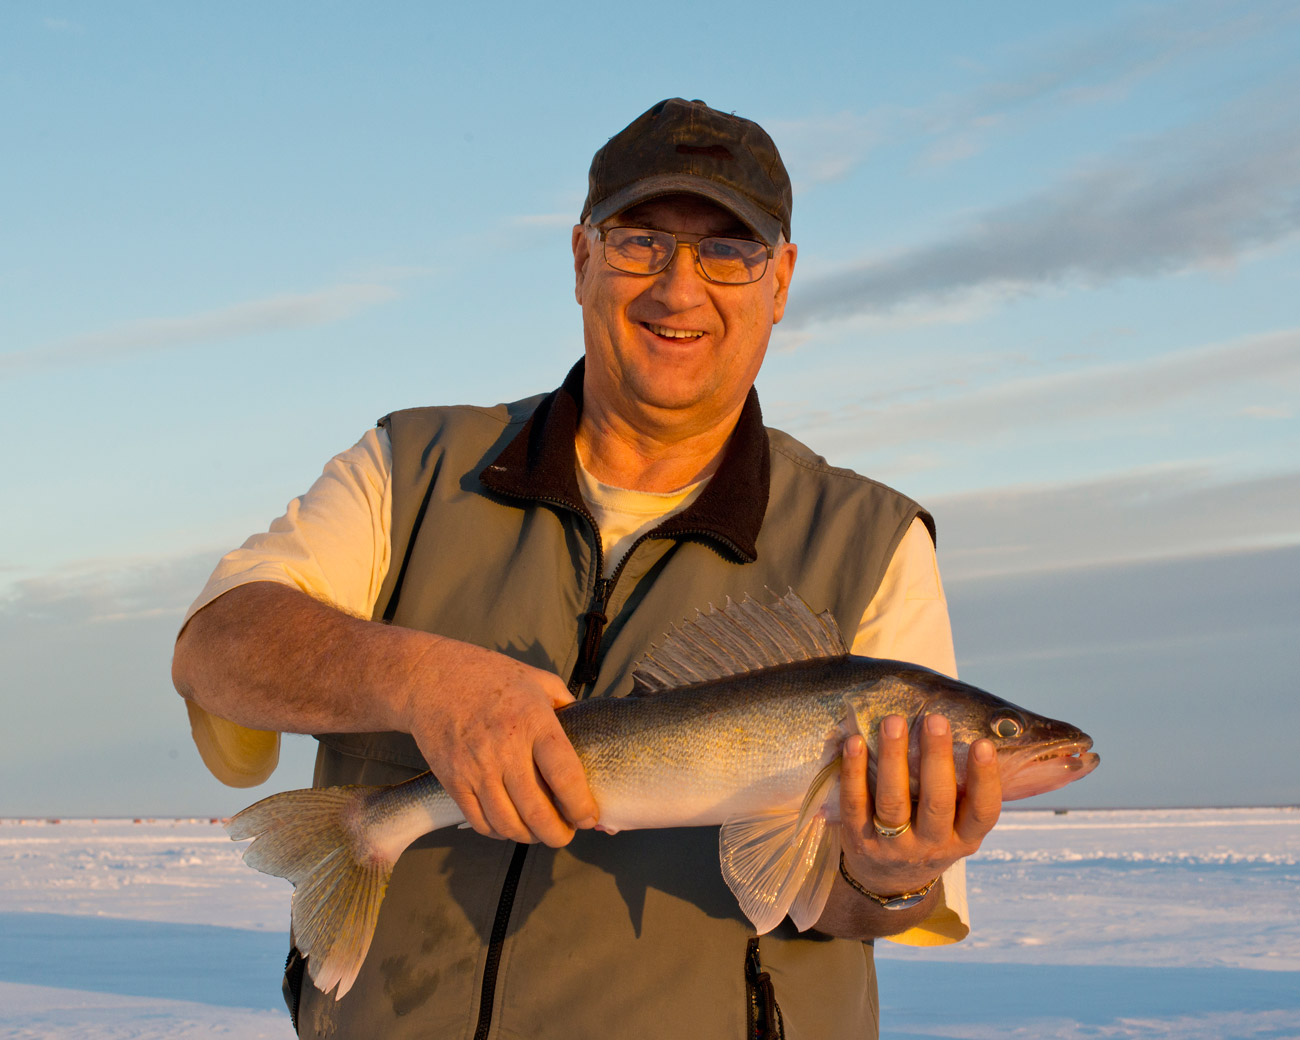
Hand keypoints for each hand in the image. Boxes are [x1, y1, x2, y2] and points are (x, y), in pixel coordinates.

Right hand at [399, 638, 598, 847]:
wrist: (432, 678)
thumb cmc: (491, 677)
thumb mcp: (537, 680)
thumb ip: (565, 705)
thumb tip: (587, 734)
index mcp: (533, 722)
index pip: (565, 776)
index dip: (581, 806)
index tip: (589, 817)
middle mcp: (505, 749)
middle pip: (537, 811)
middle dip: (558, 834)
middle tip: (566, 834)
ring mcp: (476, 768)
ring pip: (508, 824)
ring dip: (529, 837)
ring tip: (540, 832)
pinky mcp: (453, 781)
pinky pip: (479, 822)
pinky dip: (499, 832)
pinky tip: (510, 825)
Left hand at [838, 713, 1000, 897]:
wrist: (888, 882)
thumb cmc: (930, 836)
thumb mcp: (956, 827)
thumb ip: (963, 792)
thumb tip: (970, 728)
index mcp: (964, 839)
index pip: (983, 812)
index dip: (985, 780)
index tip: (983, 743)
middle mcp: (931, 846)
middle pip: (937, 802)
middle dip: (936, 758)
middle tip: (935, 720)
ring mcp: (893, 846)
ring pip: (893, 802)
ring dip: (893, 758)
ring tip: (893, 722)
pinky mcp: (859, 840)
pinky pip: (855, 804)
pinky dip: (853, 772)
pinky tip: (854, 743)